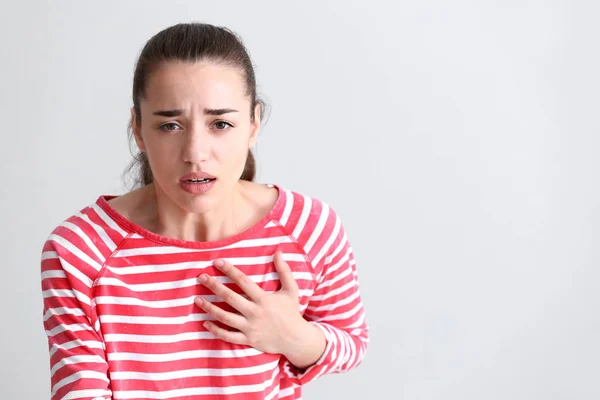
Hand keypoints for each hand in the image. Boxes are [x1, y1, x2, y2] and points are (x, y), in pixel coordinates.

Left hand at [195, 251, 325, 366]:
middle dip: (214, 286)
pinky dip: (215, 330)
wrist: (296, 339)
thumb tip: (278, 252)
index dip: (230, 270)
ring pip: (225, 317)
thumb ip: (284, 271)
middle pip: (230, 297)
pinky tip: (205, 322)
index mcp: (263, 299)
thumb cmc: (292, 312)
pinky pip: (228, 336)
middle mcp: (255, 312)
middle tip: (201, 277)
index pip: (243, 281)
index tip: (217, 262)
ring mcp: (250, 327)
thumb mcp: (291, 290)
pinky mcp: (248, 340)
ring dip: (209, 308)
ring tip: (197, 299)